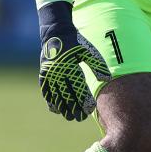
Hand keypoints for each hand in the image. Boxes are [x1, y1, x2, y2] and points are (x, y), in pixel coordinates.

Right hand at [38, 2, 110, 120]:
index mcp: (70, 67)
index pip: (77, 89)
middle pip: (66, 95)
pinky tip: (55, 110)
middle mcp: (58, 72)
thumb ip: (97, 65)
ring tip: (69, 117)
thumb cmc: (76, 42)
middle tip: (79, 119)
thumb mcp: (88, 51)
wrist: (56, 32)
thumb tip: (107, 79)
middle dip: (73, 108)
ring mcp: (49, 74)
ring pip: (55, 96)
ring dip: (62, 108)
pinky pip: (46, 91)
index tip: (88, 111)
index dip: (83, 102)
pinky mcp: (43, 74)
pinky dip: (50, 101)